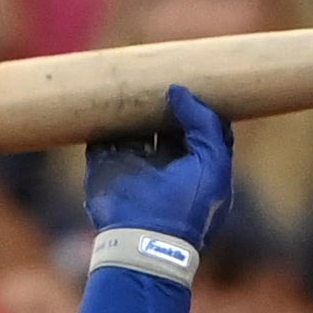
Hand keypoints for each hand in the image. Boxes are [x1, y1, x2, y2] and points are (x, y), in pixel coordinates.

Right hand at [82, 87, 233, 250]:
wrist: (145, 242)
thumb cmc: (187, 207)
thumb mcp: (212, 162)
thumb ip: (205, 123)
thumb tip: (179, 91)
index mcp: (194, 167)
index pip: (197, 128)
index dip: (195, 105)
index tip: (192, 77)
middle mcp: (164, 165)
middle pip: (163, 122)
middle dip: (160, 100)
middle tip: (158, 70)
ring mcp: (133, 165)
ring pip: (131, 126)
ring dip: (129, 105)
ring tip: (130, 75)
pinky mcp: (105, 166)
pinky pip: (101, 135)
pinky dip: (100, 117)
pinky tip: (102, 93)